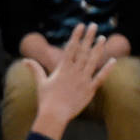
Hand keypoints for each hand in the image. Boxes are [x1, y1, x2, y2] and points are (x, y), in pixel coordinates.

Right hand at [26, 23, 115, 138]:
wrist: (54, 114)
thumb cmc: (46, 99)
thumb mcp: (40, 82)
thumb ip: (35, 69)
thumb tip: (26, 60)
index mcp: (62, 68)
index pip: (70, 47)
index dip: (76, 36)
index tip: (81, 26)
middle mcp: (74, 71)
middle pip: (83, 51)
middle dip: (88, 37)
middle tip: (94, 25)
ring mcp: (83, 80)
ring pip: (92, 61)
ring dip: (98, 49)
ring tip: (102, 38)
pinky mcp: (90, 90)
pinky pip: (100, 78)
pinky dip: (107, 69)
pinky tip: (113, 61)